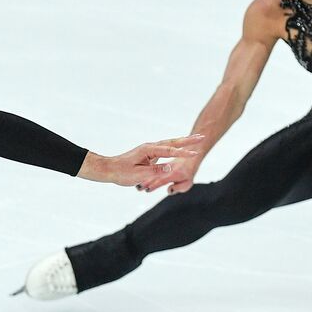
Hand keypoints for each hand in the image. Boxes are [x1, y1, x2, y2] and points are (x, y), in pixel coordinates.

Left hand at [79, 135, 203, 186]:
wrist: (109, 169)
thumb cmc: (121, 173)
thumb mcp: (138, 174)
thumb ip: (155, 171)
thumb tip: (170, 167)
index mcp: (148, 150)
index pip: (169, 151)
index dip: (183, 152)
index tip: (195, 152)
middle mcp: (150, 147)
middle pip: (172, 142)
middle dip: (187, 140)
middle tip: (202, 137)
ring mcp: (150, 150)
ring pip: (170, 144)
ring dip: (183, 142)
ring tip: (196, 139)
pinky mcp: (149, 154)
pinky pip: (166, 150)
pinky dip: (175, 148)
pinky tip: (182, 148)